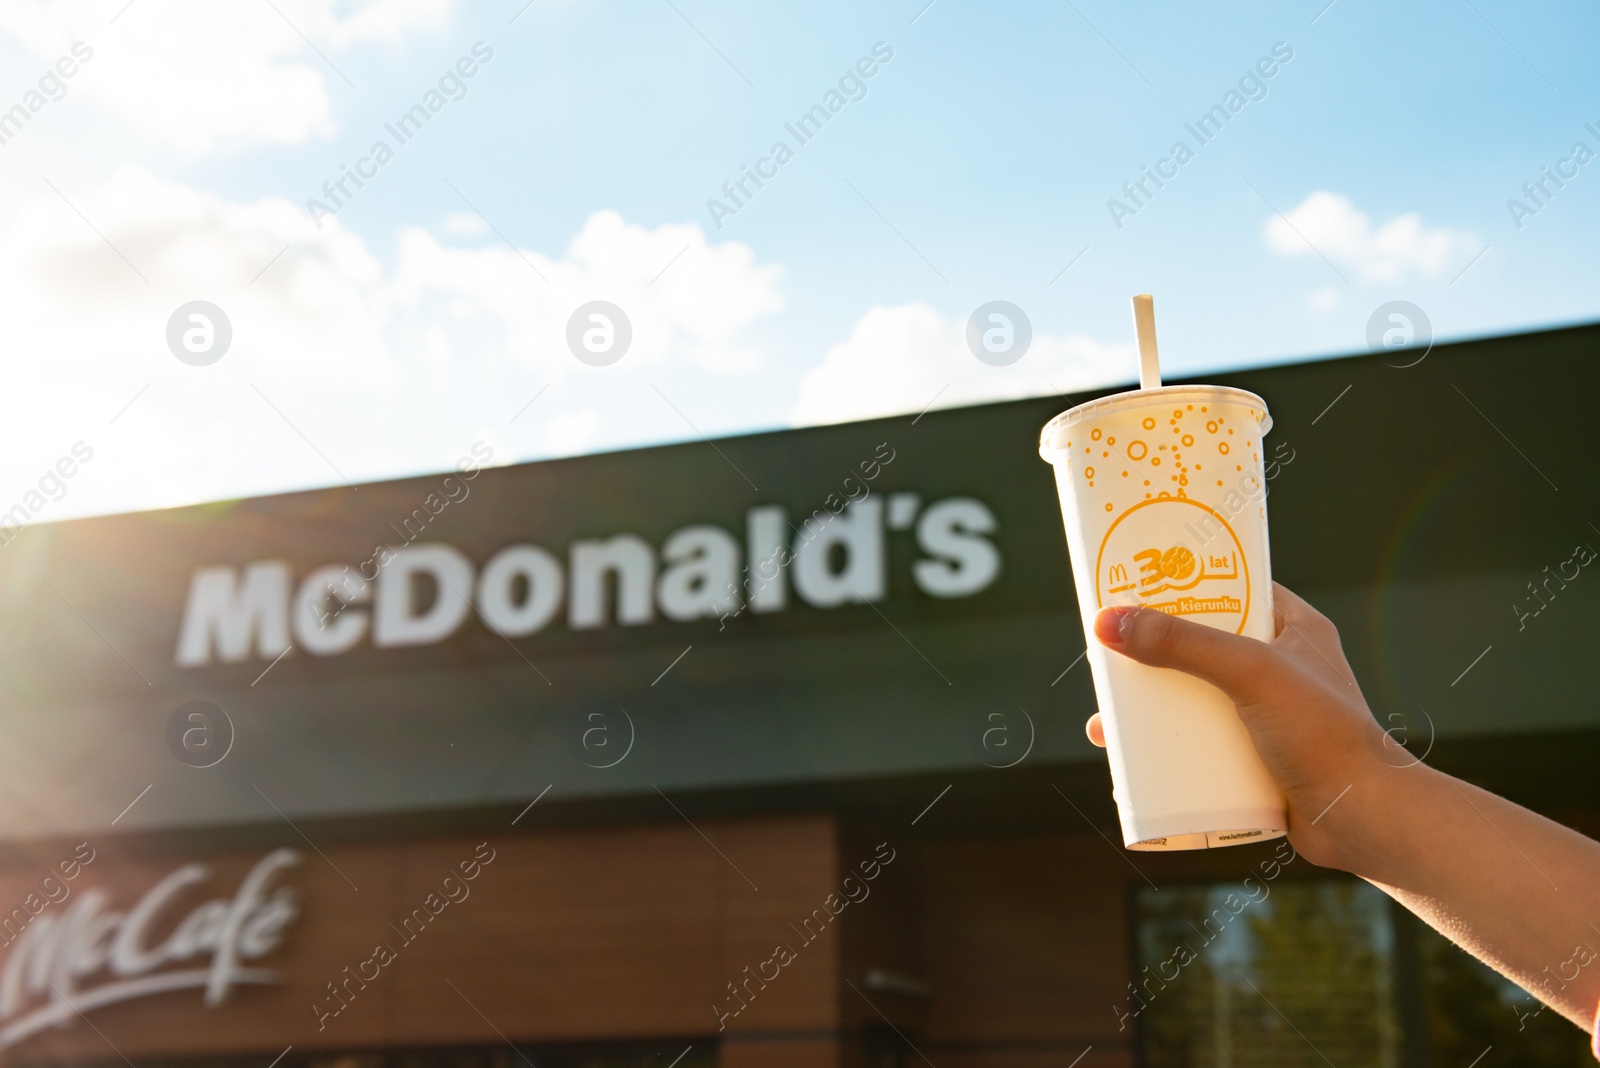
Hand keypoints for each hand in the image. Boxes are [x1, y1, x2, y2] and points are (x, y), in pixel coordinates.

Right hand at [1085, 583, 1380, 869]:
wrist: (1365, 820)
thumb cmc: (1324, 736)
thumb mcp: (1250, 672)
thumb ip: (1183, 643)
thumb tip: (1110, 622)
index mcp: (1294, 629)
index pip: (1232, 588)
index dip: (1184, 584)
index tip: (1135, 585)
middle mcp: (1281, 669)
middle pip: (1199, 648)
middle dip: (1149, 657)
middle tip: (1106, 659)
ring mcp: (1268, 717)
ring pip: (1194, 702)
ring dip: (1149, 711)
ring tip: (1105, 725)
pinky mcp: (1257, 761)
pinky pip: (1200, 747)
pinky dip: (1165, 753)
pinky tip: (1131, 766)